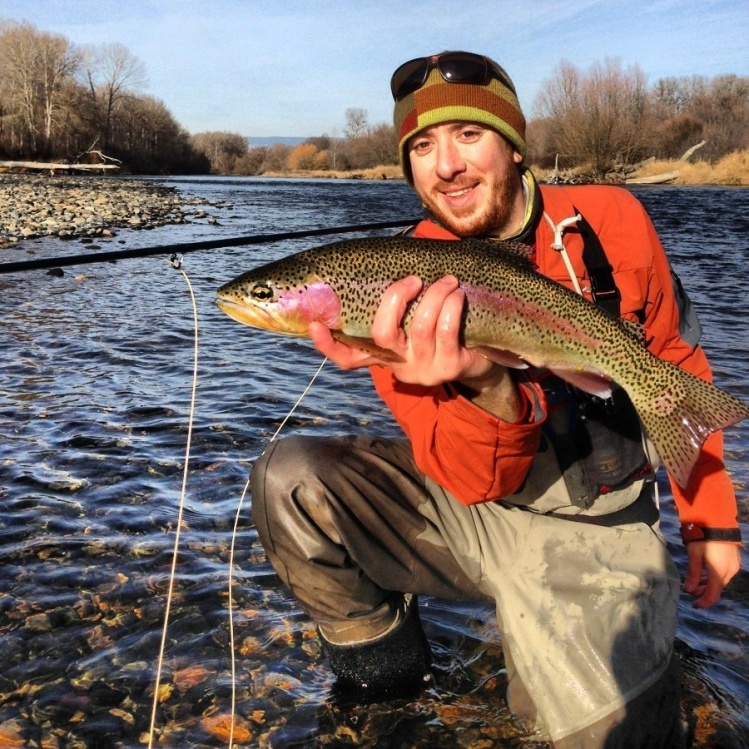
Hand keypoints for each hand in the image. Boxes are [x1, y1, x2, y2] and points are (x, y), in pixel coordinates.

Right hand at [310, 275, 492, 385]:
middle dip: (395, 300)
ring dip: (434, 296)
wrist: (481, 361)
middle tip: (412, 280)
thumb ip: (397, 306)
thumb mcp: (415, 322)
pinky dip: (450, 306)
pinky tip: (456, 294)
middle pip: (382, 336)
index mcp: (384, 355)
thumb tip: (382, 260)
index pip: (348, 359)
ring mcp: (425, 368)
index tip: (315, 325)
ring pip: (420, 327)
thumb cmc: (442, 331)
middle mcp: (400, 365)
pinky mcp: (450, 368)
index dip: (328, 345)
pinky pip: (446, 330)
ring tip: (447, 280)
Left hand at [683, 540, 740, 607]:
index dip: (703, 602)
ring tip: (696, 582)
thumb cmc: (702, 537)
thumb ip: (692, 573)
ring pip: (721, 581)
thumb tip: (688, 590)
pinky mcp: (735, 560)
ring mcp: (734, 565)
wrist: (717, 520)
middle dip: (704, 592)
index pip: (712, 595)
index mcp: (719, 572)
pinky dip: (715, 576)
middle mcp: (730, 571)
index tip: (694, 605)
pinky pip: (725, 573)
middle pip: (717, 588)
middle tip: (690, 590)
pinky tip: (705, 573)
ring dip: (709, 584)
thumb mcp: (693, 554)